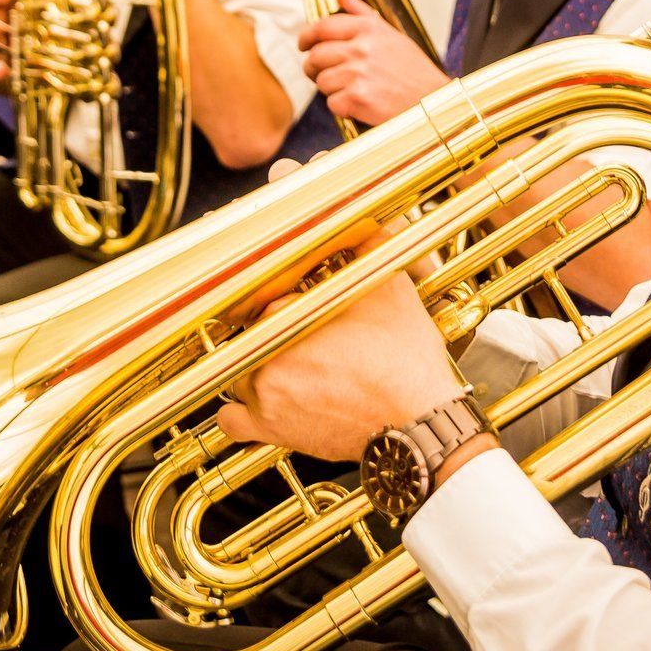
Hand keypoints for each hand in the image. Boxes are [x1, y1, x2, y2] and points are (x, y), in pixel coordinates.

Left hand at [215, 271, 464, 462]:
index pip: (269, 295)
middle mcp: (267, 356)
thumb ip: (371, 246)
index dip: (294, 299)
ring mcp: (265, 395)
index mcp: (289, 317)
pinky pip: (232, 419)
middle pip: (254, 331)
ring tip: (294, 365)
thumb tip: (366, 221)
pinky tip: (263, 399)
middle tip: (310, 335)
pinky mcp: (270, 429)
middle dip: (279, 331)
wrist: (418, 421)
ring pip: (239, 369)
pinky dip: (240, 410)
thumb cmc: (405, 362)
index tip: (309, 305)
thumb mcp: (392, 290)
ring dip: (258, 365)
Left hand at [299, 0, 448, 125]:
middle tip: (322, 74)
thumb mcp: (391, 34)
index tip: (303, 45)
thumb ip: (362, 13)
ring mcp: (358, 73)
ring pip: (322, 81)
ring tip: (352, 89)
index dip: (306, 37)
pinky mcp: (358, 98)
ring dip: (331, 89)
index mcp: (368, 28)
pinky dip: (342, 107)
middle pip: (315, 56)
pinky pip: (332, 103)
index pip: (322, 27)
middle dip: (313, 67)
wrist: (432, 101)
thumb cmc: (413, 70)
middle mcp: (362, 48)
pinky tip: (360, 104)